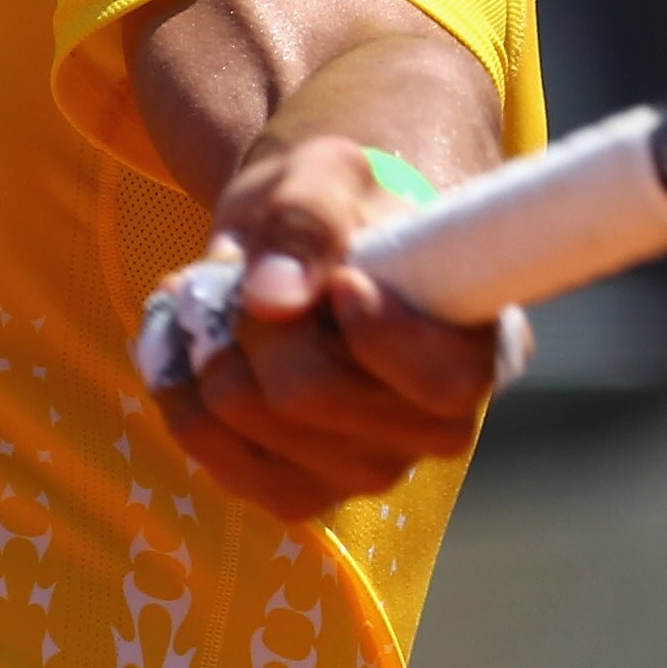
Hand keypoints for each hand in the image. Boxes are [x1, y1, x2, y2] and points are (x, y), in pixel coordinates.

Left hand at [156, 136, 521, 522]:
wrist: (304, 251)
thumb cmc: (336, 210)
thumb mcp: (327, 175)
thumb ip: (307, 217)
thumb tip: (274, 298)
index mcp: (475, 346)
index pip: (443, 381)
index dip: (378, 337)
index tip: (340, 280)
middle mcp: (436, 425)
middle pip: (315, 397)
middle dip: (257, 327)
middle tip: (247, 280)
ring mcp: (372, 468)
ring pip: (262, 429)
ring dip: (215, 361)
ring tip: (214, 310)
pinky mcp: (308, 493)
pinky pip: (231, 469)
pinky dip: (191, 407)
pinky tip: (192, 361)